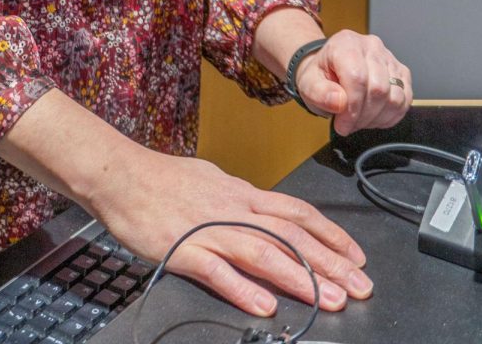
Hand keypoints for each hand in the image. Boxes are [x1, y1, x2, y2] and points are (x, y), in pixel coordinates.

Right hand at [94, 147, 373, 316]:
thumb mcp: (210, 179)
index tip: (357, 255)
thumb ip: (238, 197)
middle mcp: (233, 210)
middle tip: (361, 286)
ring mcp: (210, 229)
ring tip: (330, 300)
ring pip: (263, 252)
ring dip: (301, 278)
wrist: (120, 176)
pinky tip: (266, 306)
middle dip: (331, 263)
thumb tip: (260, 206)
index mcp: (241, 195)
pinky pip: (218, 271)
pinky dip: (244, 288)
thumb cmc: (161, 179)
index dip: (331, 234)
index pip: (296, 212)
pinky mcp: (183, 249)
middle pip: (291, 235)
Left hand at [295, 30, 411, 134]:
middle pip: (378, 89)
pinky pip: (405, 100)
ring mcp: (389, 58)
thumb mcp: (308, 84)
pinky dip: (390, 116)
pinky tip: (374, 116)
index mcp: (346, 43)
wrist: (330, 69)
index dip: (352, 108)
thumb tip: (339, 102)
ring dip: (377, 118)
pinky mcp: (402, 72)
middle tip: (349, 124)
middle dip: (363, 116)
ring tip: (360, 119)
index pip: (357, 78)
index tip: (342, 125)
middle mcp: (371, 46)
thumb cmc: (320, 76)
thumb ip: (319, 92)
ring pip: (395, 97)